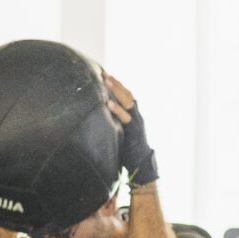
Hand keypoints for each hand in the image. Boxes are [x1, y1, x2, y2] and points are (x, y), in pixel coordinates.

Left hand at [103, 72, 157, 189]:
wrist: (141, 164)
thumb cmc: (128, 151)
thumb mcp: (120, 133)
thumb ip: (113, 124)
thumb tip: (98, 118)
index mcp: (133, 115)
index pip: (125, 95)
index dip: (117, 85)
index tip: (105, 75)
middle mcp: (136, 115)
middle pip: (127, 94)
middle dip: (116, 83)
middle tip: (103, 73)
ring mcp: (137, 122)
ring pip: (128, 101)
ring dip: (117, 90)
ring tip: (106, 80)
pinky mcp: (135, 130)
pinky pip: (126, 118)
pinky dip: (117, 110)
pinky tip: (108, 103)